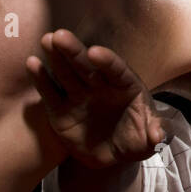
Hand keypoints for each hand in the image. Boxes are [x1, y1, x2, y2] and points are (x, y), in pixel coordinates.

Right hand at [26, 29, 164, 168]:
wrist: (112, 156)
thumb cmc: (136, 140)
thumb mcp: (149, 141)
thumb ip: (155, 135)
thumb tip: (158, 135)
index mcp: (126, 87)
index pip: (117, 71)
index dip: (107, 61)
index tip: (95, 53)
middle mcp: (101, 87)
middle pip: (87, 66)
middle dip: (75, 51)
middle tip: (60, 35)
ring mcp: (80, 96)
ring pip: (67, 73)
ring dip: (56, 57)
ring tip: (47, 40)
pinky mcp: (61, 110)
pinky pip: (50, 93)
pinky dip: (41, 79)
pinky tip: (32, 64)